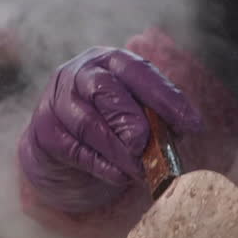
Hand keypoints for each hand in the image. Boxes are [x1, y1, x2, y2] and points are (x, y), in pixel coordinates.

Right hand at [17, 47, 202, 212]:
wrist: (63, 152)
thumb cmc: (109, 128)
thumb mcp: (135, 116)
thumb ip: (156, 119)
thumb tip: (179, 132)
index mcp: (109, 61)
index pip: (138, 71)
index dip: (166, 97)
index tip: (192, 125)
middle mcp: (79, 73)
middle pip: (105, 90)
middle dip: (131, 120)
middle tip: (147, 144)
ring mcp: (57, 101)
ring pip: (89, 125)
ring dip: (119, 151)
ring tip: (141, 170)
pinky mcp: (45, 132)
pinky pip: (75, 150)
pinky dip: (102, 166)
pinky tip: (120, 176)